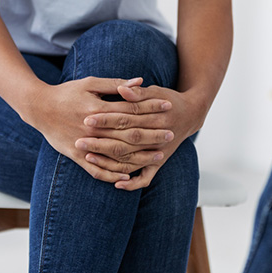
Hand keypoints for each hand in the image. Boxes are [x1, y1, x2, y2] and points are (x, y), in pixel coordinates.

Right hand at [27, 77, 169, 183]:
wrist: (38, 107)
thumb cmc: (67, 92)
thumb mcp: (91, 83)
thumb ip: (116, 84)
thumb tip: (140, 81)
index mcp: (99, 109)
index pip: (131, 109)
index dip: (151, 108)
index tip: (168, 106)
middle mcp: (93, 129)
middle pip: (128, 134)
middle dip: (151, 134)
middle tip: (171, 134)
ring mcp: (84, 144)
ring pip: (117, 154)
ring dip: (139, 156)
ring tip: (159, 156)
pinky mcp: (76, 156)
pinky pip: (96, 170)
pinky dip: (112, 174)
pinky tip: (128, 177)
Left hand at [75, 85, 201, 190]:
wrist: (192, 114)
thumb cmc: (169, 99)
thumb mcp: (156, 91)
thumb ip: (138, 92)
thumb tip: (122, 88)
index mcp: (157, 116)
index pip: (127, 118)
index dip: (107, 118)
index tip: (88, 118)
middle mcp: (159, 136)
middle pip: (126, 140)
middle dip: (102, 141)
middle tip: (80, 139)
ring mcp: (160, 152)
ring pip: (132, 160)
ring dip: (110, 161)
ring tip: (88, 156)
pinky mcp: (160, 162)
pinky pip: (146, 177)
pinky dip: (133, 183)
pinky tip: (117, 183)